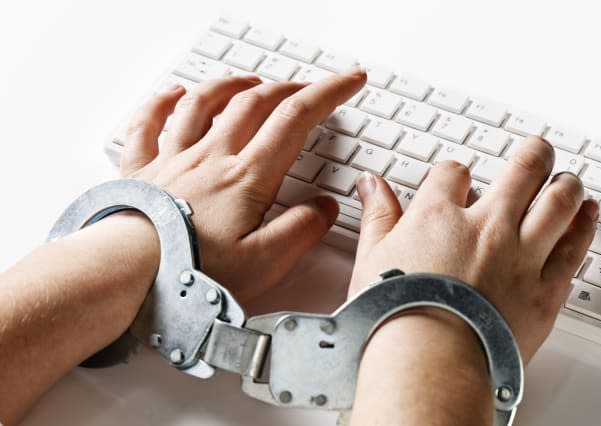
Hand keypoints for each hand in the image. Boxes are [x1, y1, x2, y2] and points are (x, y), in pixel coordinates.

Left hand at [120, 69, 365, 301]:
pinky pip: (148, 124)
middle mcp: (210, 158)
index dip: (327, 94)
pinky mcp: (142, 172)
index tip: (347, 81)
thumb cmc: (191, 273)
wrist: (127, 273)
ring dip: (231, 86)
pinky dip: (162, 102)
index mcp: (246, 178)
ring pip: (204, 105)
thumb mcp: (265, 262)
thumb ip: (301, 231)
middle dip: (287, 89)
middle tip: (307, 88)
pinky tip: (173, 94)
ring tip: (249, 81)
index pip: (295, 120)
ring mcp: (173, 160)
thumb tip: (323, 208)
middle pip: (254, 104)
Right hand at [350, 136, 597, 361]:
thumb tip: (371, 184)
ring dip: (565, 184)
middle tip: (537, 149)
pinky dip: (584, 227)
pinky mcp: (544, 291)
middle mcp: (485, 228)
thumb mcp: (372, 257)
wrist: (427, 361)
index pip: (452, 173)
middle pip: (521, 172)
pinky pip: (574, 249)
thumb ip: (377, 215)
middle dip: (532, 155)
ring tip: (567, 178)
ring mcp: (520, 257)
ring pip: (557, 203)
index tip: (457, 180)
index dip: (454, 173)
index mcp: (439, 217)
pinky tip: (587, 215)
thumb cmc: (395, 315)